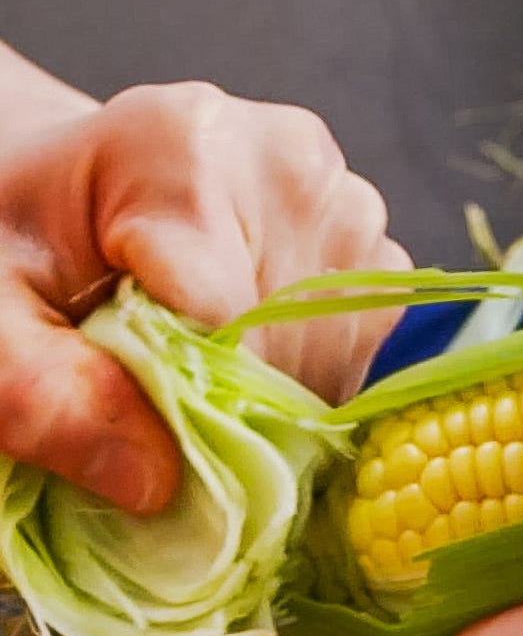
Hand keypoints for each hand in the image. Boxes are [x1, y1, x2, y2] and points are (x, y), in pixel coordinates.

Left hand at [0, 81, 408, 513]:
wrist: (77, 191)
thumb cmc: (26, 241)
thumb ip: (45, 397)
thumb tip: (158, 485)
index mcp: (182, 150)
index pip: (229, 324)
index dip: (191, 400)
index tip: (144, 427)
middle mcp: (288, 162)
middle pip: (293, 341)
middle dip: (237, 399)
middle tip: (163, 389)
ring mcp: (344, 199)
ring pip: (342, 349)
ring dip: (283, 387)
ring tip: (208, 358)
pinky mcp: (374, 241)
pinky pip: (368, 339)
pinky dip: (318, 369)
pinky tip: (257, 346)